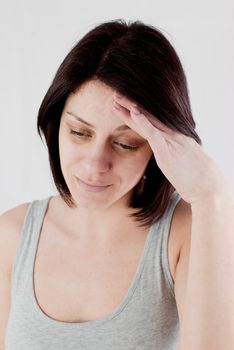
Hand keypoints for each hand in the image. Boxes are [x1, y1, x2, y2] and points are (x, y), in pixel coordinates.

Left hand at [112, 93, 231, 204]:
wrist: (206, 185)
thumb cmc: (193, 176)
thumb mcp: (180, 160)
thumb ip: (169, 153)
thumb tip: (163, 153)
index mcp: (172, 137)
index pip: (151, 122)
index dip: (136, 113)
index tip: (123, 104)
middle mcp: (171, 134)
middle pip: (147, 116)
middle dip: (130, 105)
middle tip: (116, 95)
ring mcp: (169, 141)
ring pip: (147, 120)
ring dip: (131, 109)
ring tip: (116, 99)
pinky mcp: (167, 150)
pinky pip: (153, 133)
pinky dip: (143, 122)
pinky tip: (133, 112)